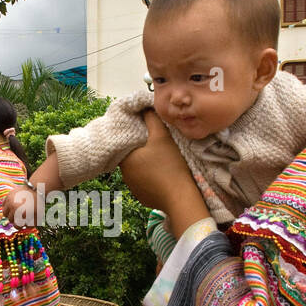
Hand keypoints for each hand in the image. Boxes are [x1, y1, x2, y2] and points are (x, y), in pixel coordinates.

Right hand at [3, 187, 36, 227]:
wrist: (35, 189)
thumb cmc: (37, 204)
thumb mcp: (37, 216)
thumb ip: (31, 224)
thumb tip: (24, 227)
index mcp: (23, 213)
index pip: (16, 226)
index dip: (20, 226)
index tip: (22, 223)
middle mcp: (15, 207)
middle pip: (10, 220)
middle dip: (15, 219)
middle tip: (20, 216)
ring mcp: (10, 201)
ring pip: (4, 213)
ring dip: (9, 214)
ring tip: (15, 211)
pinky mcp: (8, 196)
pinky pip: (3, 205)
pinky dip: (7, 207)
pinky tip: (13, 206)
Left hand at [120, 111, 209, 235]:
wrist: (181, 197)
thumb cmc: (170, 165)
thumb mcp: (162, 137)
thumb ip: (152, 119)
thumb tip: (145, 107)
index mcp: (125, 160)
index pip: (125, 143)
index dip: (136, 136)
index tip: (148, 132)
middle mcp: (125, 176)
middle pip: (132, 157)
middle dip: (142, 150)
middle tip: (157, 144)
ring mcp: (133, 189)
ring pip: (138, 170)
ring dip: (147, 165)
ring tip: (161, 159)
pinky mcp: (143, 198)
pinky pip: (145, 183)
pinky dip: (152, 178)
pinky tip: (163, 174)